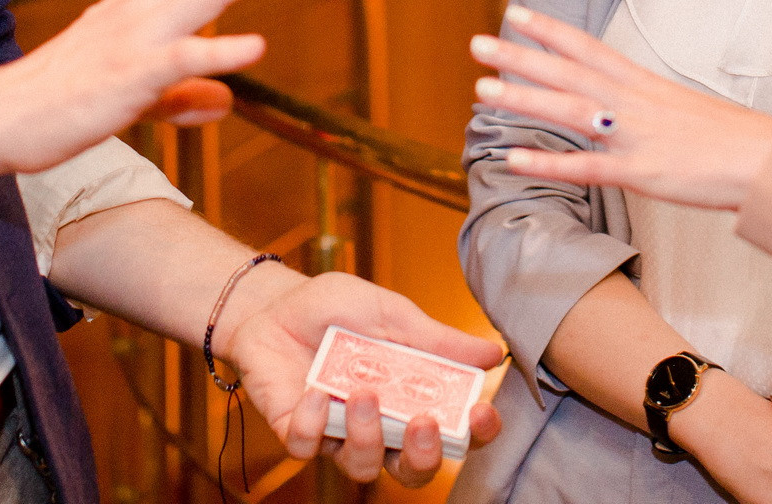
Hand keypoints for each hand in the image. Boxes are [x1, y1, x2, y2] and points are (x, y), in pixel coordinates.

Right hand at [0, 0, 324, 172]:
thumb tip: (225, 101)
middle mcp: (142, 6)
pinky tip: (254, 47)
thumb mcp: (137, 93)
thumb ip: (182, 91)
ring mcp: (135, 37)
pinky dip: (218, 51)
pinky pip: (179, 59)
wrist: (1, 118)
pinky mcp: (127, 76)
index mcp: (142, 2)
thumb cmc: (64, 100)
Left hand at [225, 270, 505, 486]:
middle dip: (424, 456)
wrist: (276, 302)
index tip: (480, 413)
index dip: (473, 434)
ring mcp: (338, 434)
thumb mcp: (394, 315)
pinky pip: (309, 447)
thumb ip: (439, 341)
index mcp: (411, 399)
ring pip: (363, 466)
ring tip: (363, 393)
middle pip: (413, 470)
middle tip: (423, 422)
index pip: (453, 433)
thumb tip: (494, 355)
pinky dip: (314, 422)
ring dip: (367, 435)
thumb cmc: (338, 308)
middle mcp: (380, 426)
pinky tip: (316, 390)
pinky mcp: (297, 432)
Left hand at [470, 7, 771, 210]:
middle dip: (521, 57)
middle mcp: (633, 102)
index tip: (516, 13)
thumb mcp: (682, 107)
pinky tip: (514, 159)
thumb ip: (645, 104)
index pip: (588, 48)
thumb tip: (619, 105)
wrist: (768, 162)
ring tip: (481, 91)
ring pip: (570, 112)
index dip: (550, 30)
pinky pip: (587, 167)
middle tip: (477, 43)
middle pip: (568, 73)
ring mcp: (635, 136)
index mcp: (643, 84)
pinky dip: (548, 163)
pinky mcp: (641, 172)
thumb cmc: (730, 139)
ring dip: (524, 100)